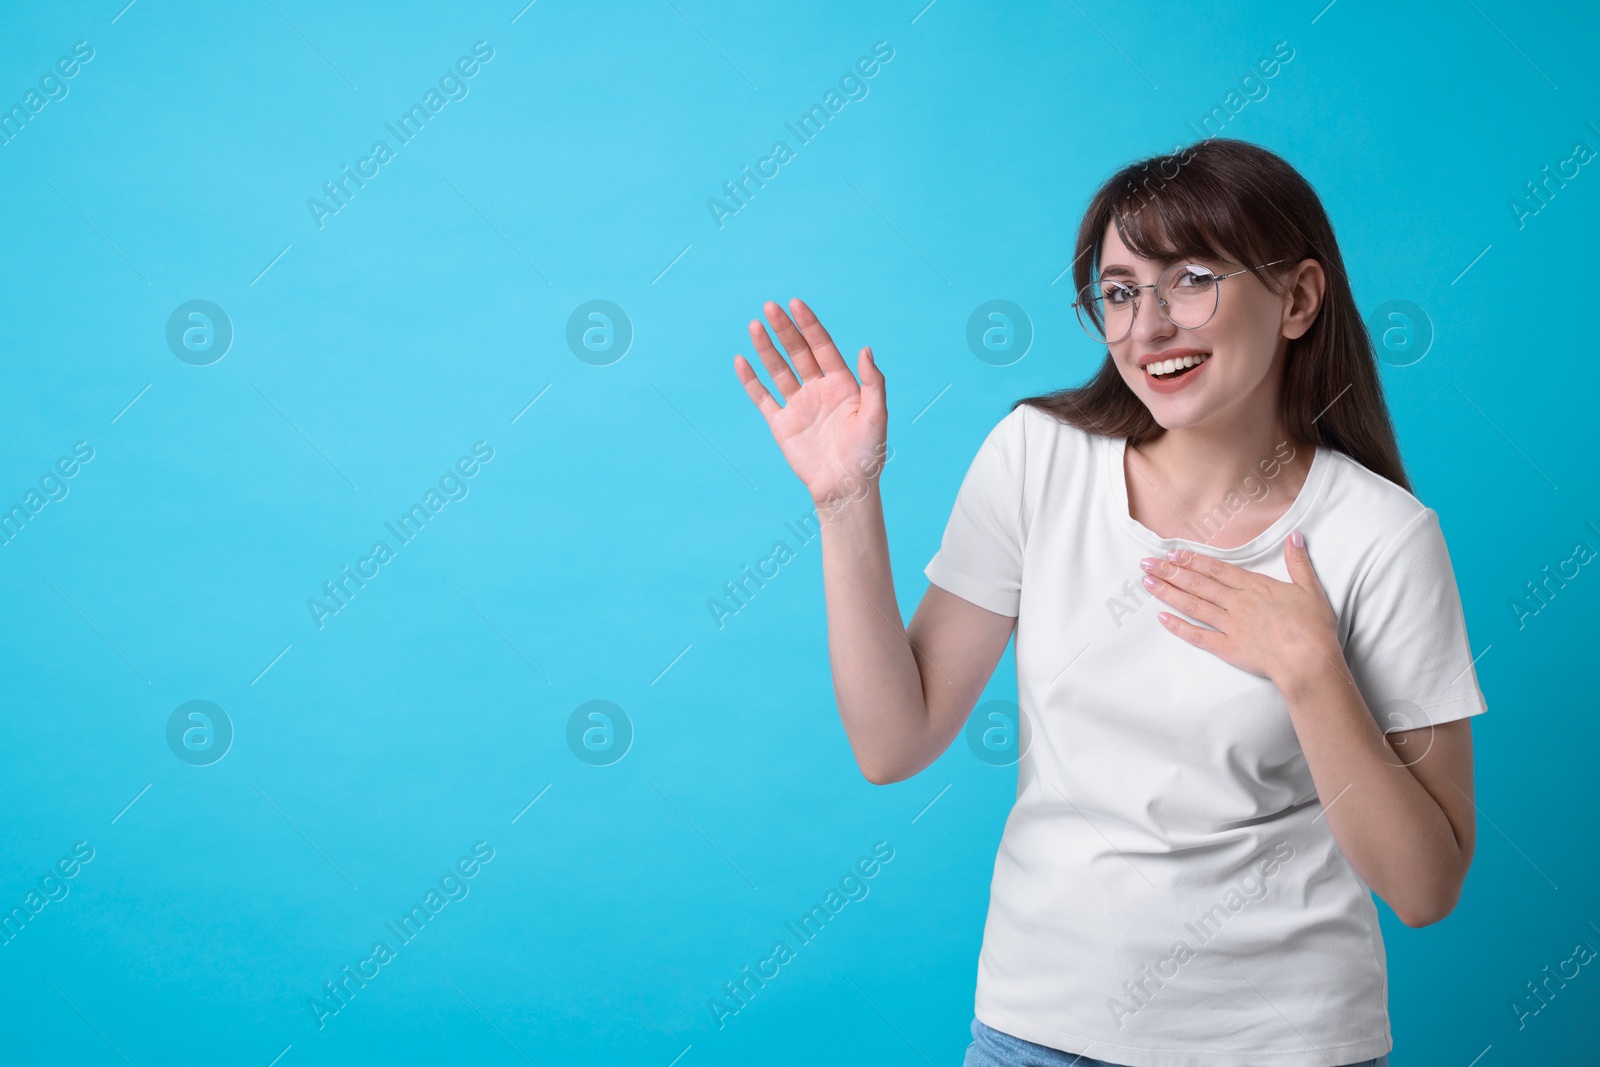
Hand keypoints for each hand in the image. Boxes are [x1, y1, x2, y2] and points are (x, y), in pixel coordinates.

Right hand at [733, 298, 888, 509]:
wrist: (845, 488)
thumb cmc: (867, 454)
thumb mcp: (876, 415)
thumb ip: (873, 382)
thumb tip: (865, 349)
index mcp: (842, 384)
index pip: (822, 347)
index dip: (809, 325)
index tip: (796, 304)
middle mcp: (819, 390)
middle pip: (798, 352)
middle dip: (785, 330)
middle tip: (770, 307)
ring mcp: (799, 406)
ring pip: (779, 370)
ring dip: (766, 348)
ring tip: (754, 326)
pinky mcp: (782, 424)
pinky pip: (763, 398)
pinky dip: (751, 380)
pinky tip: (741, 361)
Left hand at [1139, 532, 1349, 690]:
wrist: (1308, 661)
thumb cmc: (1312, 627)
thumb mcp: (1310, 589)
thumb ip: (1298, 563)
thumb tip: (1295, 537)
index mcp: (1255, 587)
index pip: (1217, 569)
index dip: (1193, 560)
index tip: (1172, 553)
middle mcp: (1237, 603)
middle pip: (1197, 583)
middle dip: (1170, 572)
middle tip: (1146, 563)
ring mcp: (1230, 625)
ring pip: (1193, 605)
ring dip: (1168, 593)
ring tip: (1147, 582)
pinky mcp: (1228, 648)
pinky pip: (1197, 636)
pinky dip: (1178, 627)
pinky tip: (1161, 618)